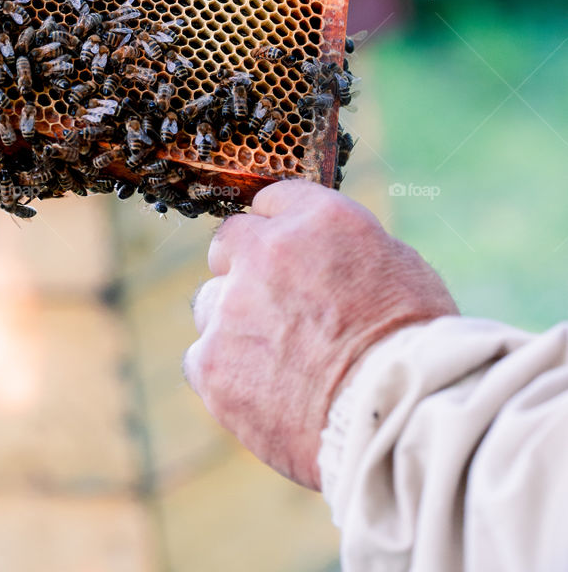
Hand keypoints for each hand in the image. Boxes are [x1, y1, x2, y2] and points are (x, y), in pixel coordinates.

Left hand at [184, 179, 457, 489]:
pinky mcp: (212, 362)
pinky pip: (201, 358)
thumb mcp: (398, 267)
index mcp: (316, 218)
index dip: (278, 230)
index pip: (271, 201)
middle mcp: (265, 250)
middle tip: (272, 306)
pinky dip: (226, 374)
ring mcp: (232, 306)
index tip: (284, 254)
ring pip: (210, 302)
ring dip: (232, 322)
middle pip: (229, 242)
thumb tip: (322, 255)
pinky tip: (264, 393)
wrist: (401, 418)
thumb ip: (343, 250)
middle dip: (243, 267)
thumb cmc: (417, 347)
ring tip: (276, 362)